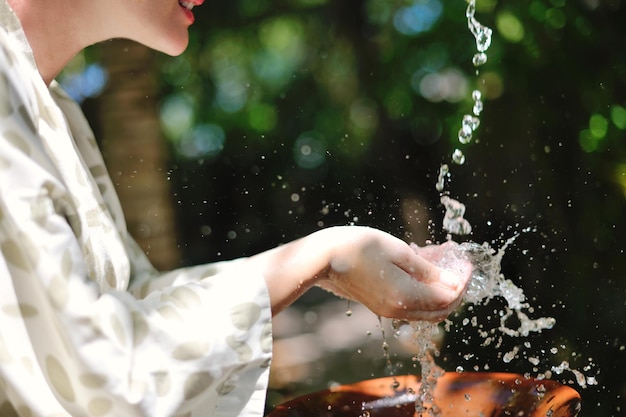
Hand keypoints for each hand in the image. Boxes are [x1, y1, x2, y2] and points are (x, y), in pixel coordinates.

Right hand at [315, 226, 471, 321]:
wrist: (322, 258)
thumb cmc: (359, 247)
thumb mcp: (398, 251)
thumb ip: (428, 270)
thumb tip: (453, 282)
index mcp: (406, 296)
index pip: (448, 297)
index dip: (462, 280)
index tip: (465, 260)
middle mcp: (399, 310)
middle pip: (440, 309)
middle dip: (455, 288)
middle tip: (458, 264)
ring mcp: (388, 310)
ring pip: (426, 308)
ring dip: (439, 288)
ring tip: (441, 259)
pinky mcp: (380, 304)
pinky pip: (411, 304)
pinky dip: (423, 289)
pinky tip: (420, 265)